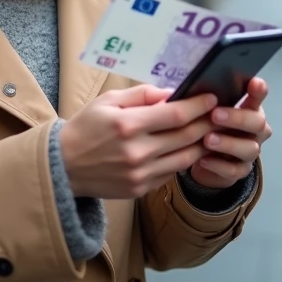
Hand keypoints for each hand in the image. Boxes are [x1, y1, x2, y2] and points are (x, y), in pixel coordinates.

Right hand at [59, 85, 216, 199]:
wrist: (62, 167)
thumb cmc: (85, 128)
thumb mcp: (107, 101)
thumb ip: (142, 95)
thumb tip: (172, 92)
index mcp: (128, 125)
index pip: (176, 114)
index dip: (198, 106)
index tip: (212, 98)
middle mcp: (137, 152)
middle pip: (186, 136)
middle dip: (207, 123)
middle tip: (219, 114)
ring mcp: (140, 174)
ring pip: (185, 158)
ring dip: (201, 144)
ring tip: (209, 131)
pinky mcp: (140, 189)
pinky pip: (171, 173)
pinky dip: (182, 159)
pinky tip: (186, 148)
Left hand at [188, 78, 272, 188]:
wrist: (208, 161)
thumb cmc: (209, 127)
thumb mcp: (207, 112)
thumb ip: (206, 102)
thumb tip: (190, 91)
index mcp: (249, 109)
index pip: (258, 97)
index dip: (259, 90)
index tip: (254, 83)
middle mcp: (255, 130)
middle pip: (257, 122)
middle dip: (237, 118)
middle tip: (215, 115)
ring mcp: (250, 151)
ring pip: (249, 148)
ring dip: (228, 143)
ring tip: (207, 140)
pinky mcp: (241, 171)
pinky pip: (235, 170)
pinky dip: (219, 165)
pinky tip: (203, 159)